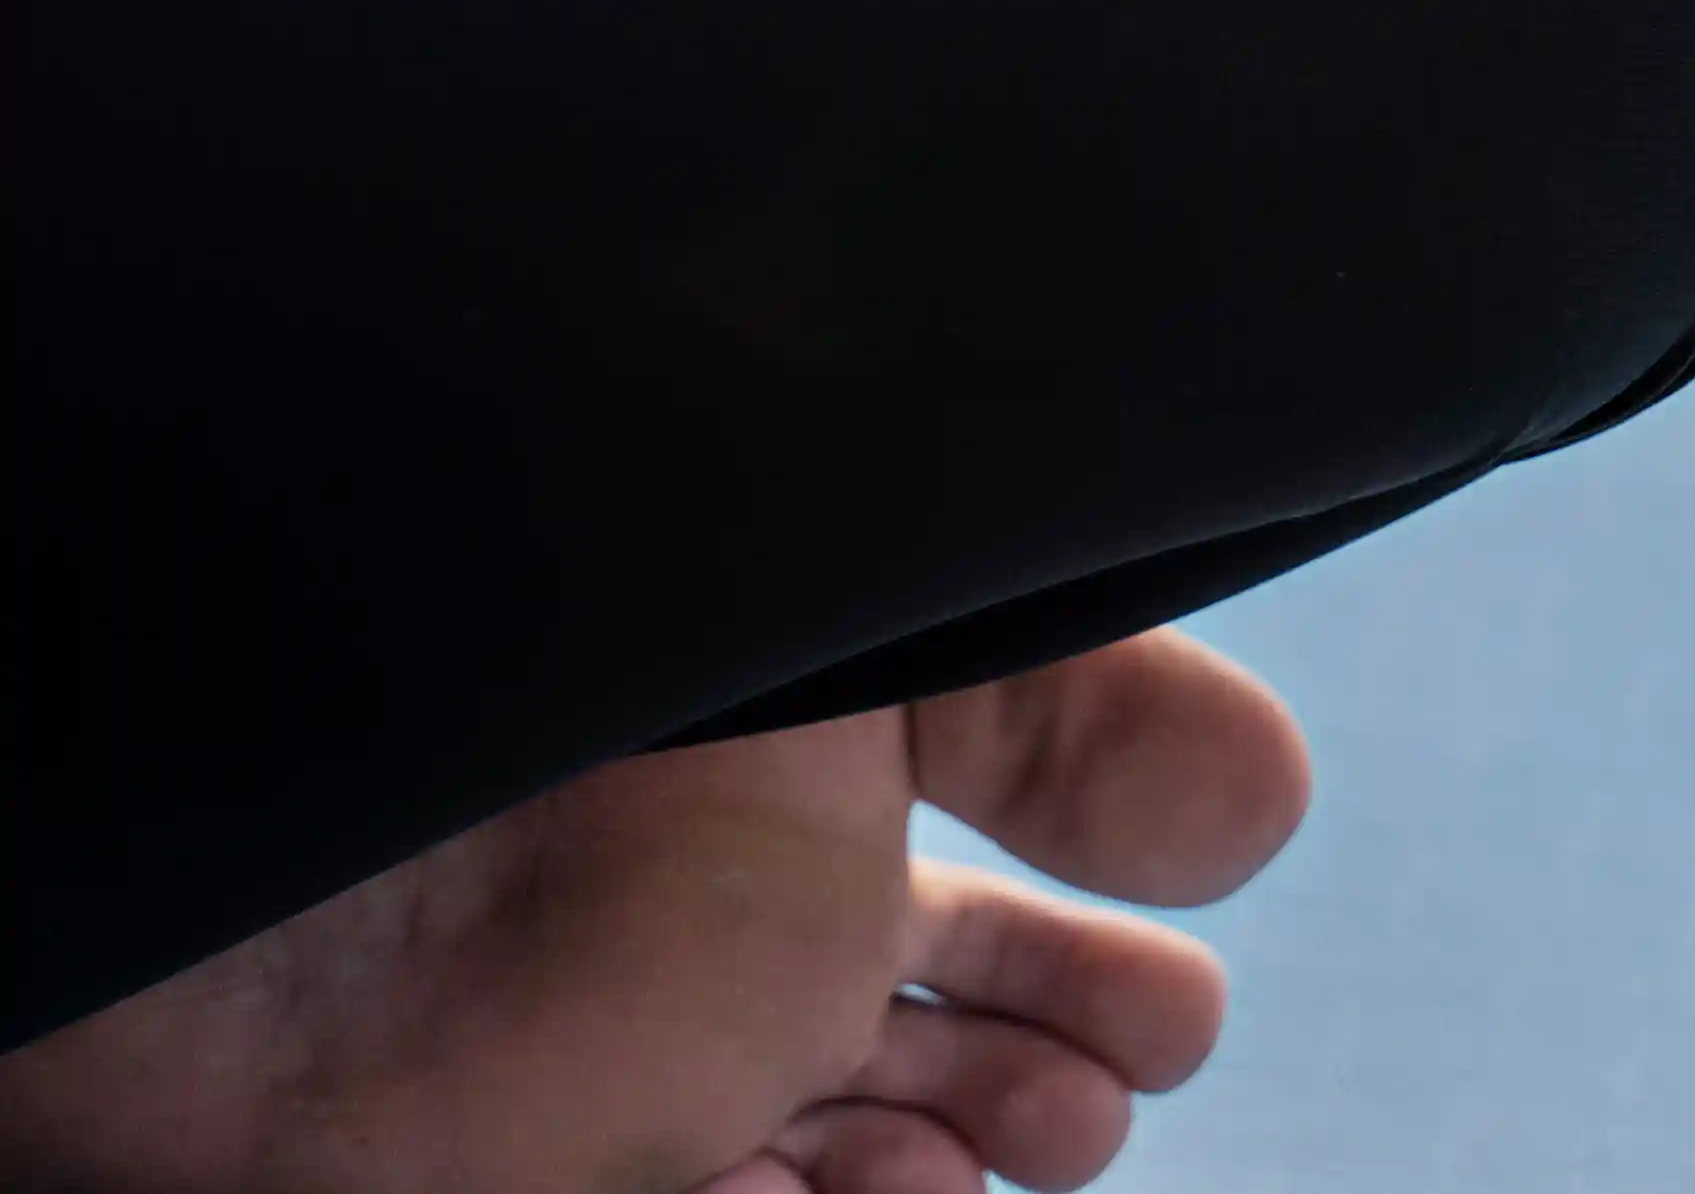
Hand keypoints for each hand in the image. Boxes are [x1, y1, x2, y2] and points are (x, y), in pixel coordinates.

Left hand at [0, 632, 1306, 1193]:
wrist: (344, 770)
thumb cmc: (619, 662)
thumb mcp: (900, 635)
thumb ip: (1085, 701)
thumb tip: (1269, 811)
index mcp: (796, 821)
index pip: (969, 934)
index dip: (1092, 983)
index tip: (1182, 1009)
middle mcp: (713, 969)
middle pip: (917, 1074)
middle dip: (1046, 1086)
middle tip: (1113, 1088)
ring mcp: (623, 1106)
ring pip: (825, 1178)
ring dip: (942, 1175)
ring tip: (999, 1144)